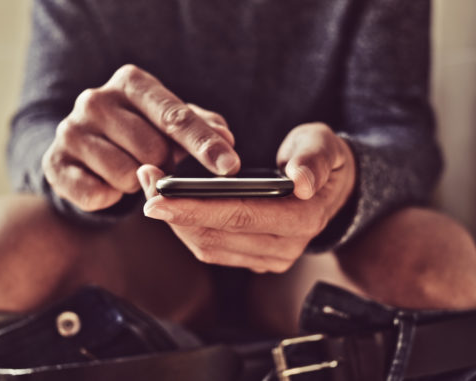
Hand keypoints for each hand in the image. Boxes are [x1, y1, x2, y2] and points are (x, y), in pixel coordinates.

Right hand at [42, 64, 239, 210]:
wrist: (83, 151)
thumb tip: (226, 138)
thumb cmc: (140, 133)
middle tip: (160, 164)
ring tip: (130, 171)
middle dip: (166, 166)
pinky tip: (107, 184)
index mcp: (131, 82)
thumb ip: (202, 127)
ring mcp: (70, 130)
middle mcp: (95, 99)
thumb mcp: (171, 123)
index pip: (174, 116)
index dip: (205, 144)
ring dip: (137, 184)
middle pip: (153, 149)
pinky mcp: (54, 163)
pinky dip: (110, 197)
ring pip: (127, 175)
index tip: (230, 167)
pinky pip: (98, 195)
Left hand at [137, 122, 355, 272]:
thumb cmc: (322, 158)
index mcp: (303, 219)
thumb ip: (313, 160)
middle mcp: (286, 247)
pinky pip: (212, 249)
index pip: (240, 216)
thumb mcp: (324, 146)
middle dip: (175, 211)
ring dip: (175, 220)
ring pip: (208, 247)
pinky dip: (187, 228)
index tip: (157, 196)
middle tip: (144, 181)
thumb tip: (300, 182)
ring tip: (150, 186)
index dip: (195, 207)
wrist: (331, 186)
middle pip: (216, 236)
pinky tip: (170, 203)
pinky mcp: (255, 259)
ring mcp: (270, 257)